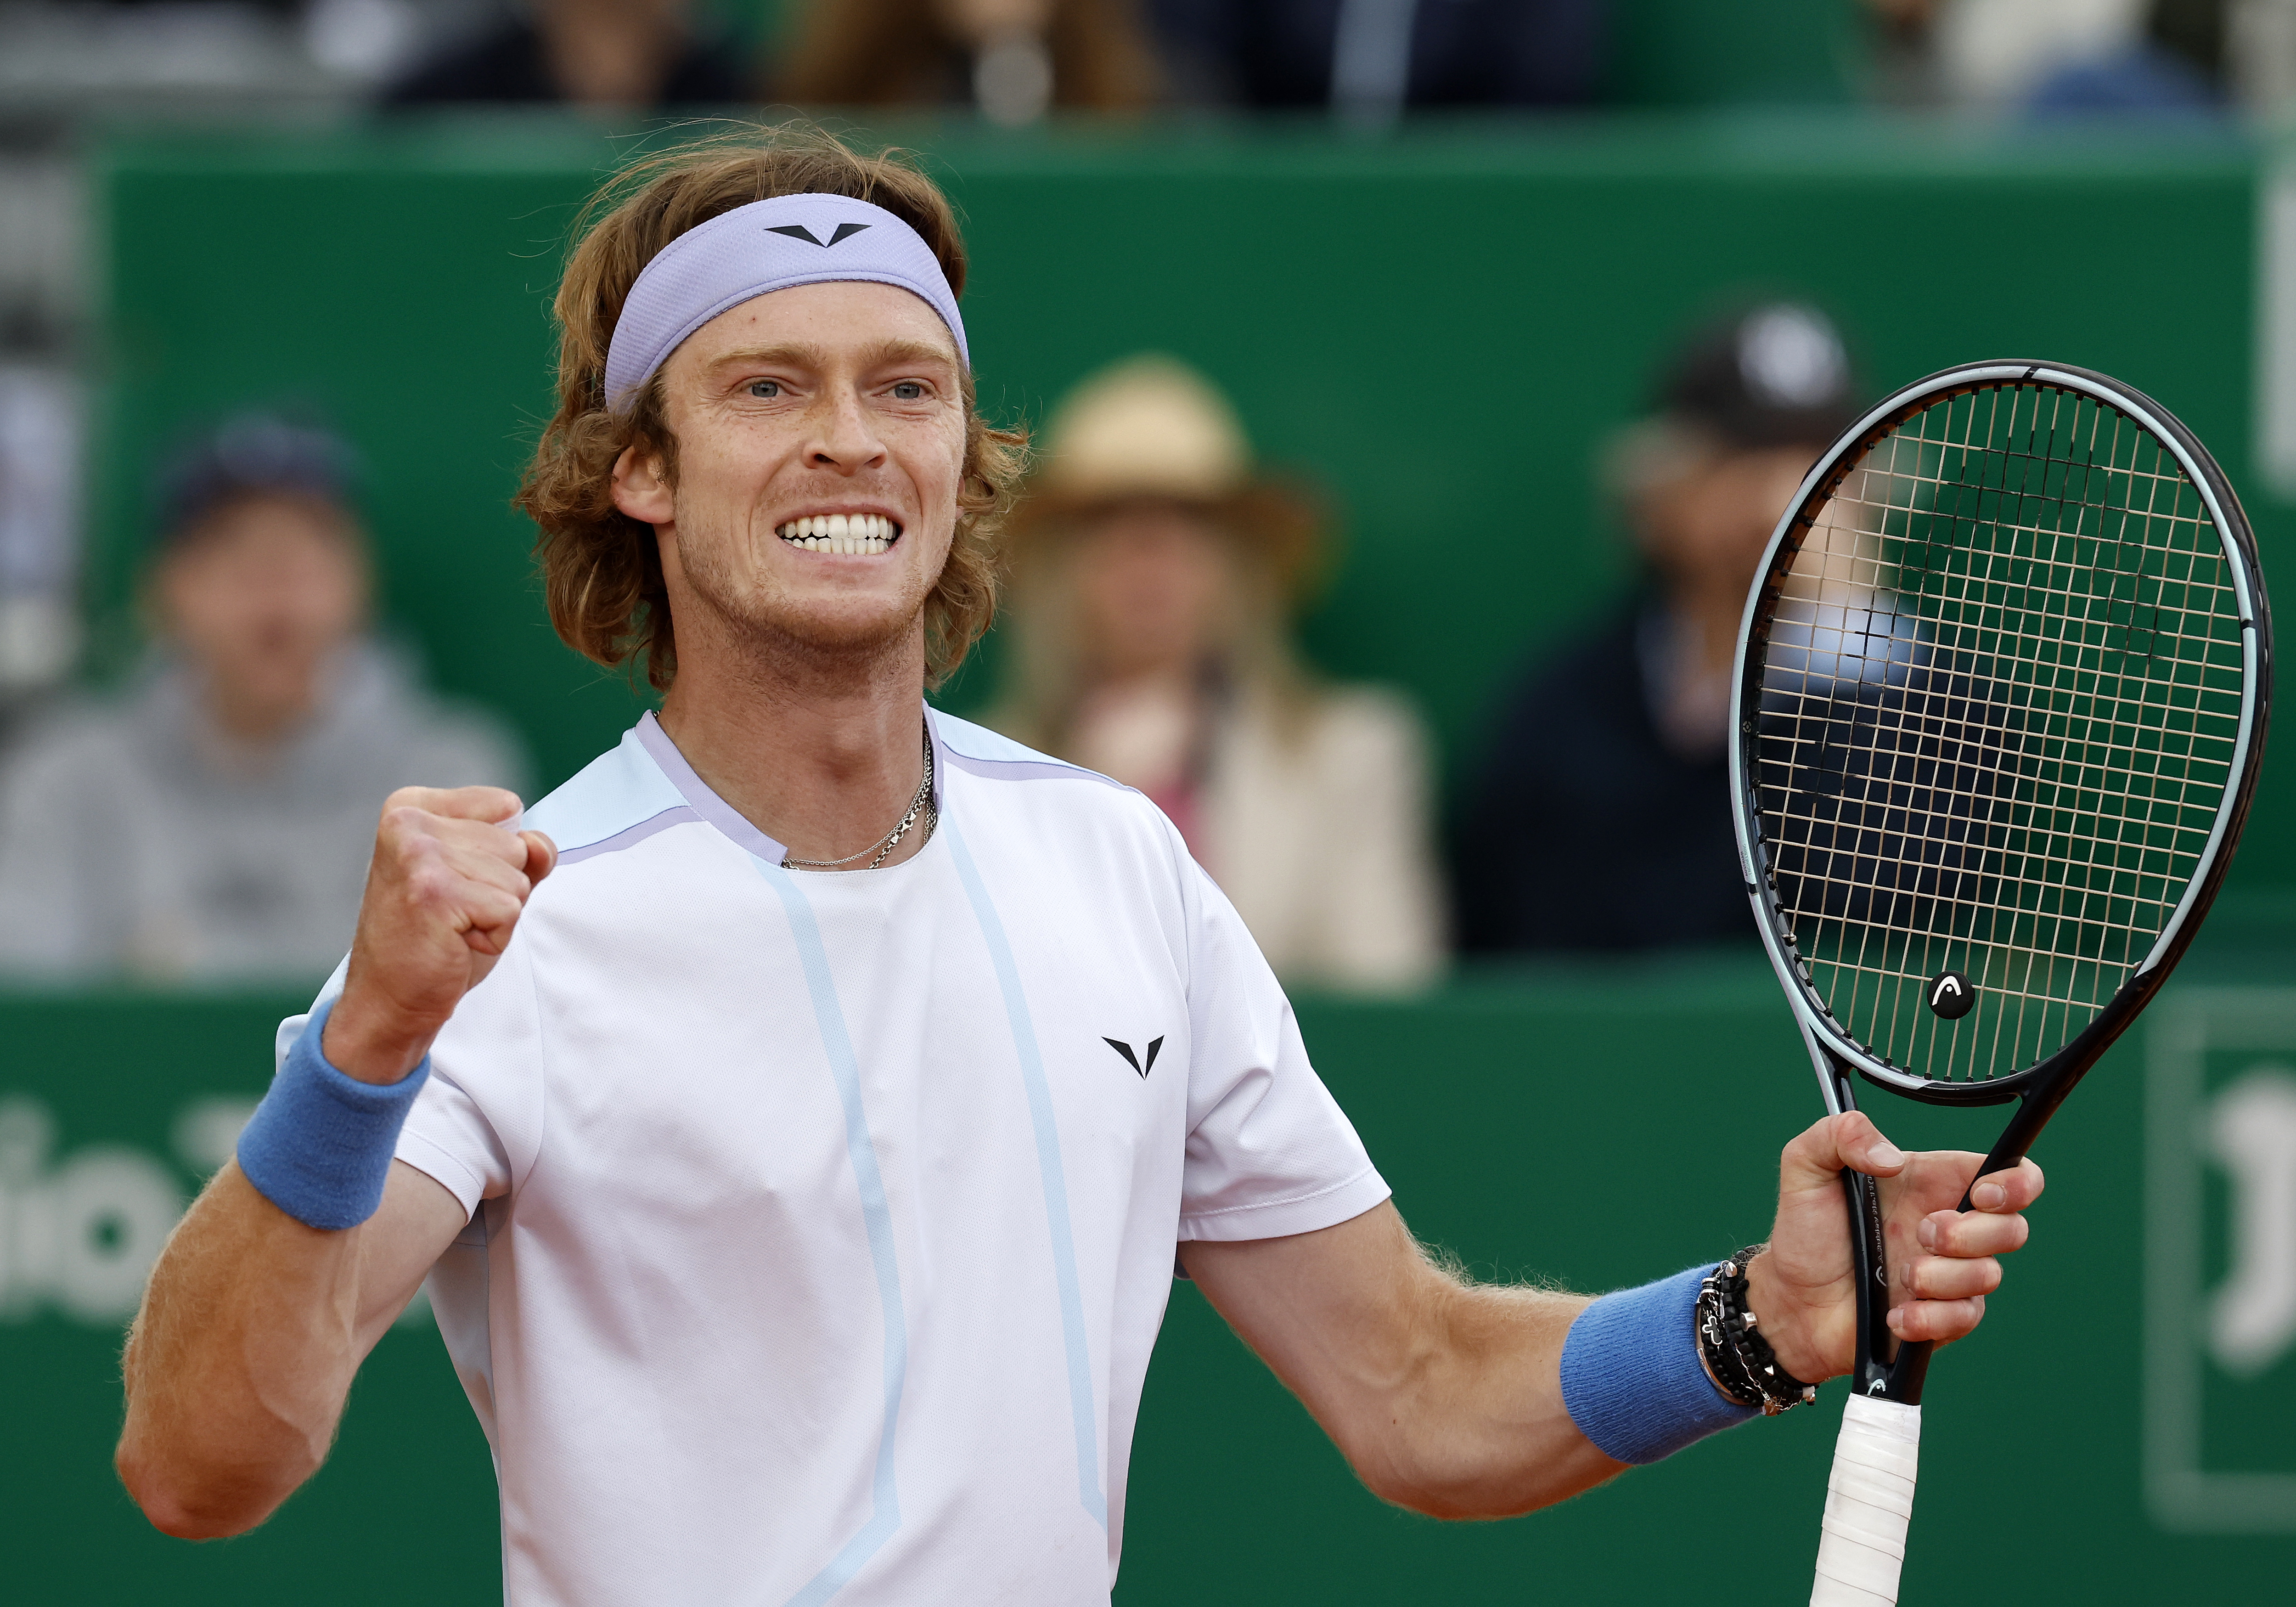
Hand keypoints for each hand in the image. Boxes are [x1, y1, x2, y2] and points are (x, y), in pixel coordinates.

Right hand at [322, 787, 555, 1084]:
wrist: (390, 997)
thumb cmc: (434, 937)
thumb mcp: (480, 878)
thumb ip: (519, 850)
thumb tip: (540, 845)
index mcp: (412, 806)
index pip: (506, 807)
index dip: (498, 856)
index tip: (454, 882)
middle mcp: (409, 822)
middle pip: (515, 845)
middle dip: (498, 887)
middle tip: (452, 912)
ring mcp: (419, 855)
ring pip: (517, 878)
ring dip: (496, 913)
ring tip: (452, 928)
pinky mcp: (435, 893)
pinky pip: (510, 908)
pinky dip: (495, 936)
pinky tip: (455, 943)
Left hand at [1742, 1111, 2044, 1382]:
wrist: (1792, 1300)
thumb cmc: (1806, 1231)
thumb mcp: (1806, 1166)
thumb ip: (1840, 1133)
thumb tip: (1890, 1158)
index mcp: (1932, 1183)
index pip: (2007, 1175)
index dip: (2014, 1182)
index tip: (1982, 1193)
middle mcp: (1951, 1228)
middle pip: (2012, 1228)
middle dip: (1973, 1233)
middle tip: (1923, 1233)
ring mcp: (1950, 1275)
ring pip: (1989, 1275)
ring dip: (1942, 1277)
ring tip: (1899, 1275)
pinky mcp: (1944, 1318)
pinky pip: (1965, 1318)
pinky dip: (1929, 1317)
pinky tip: (1895, 1313)